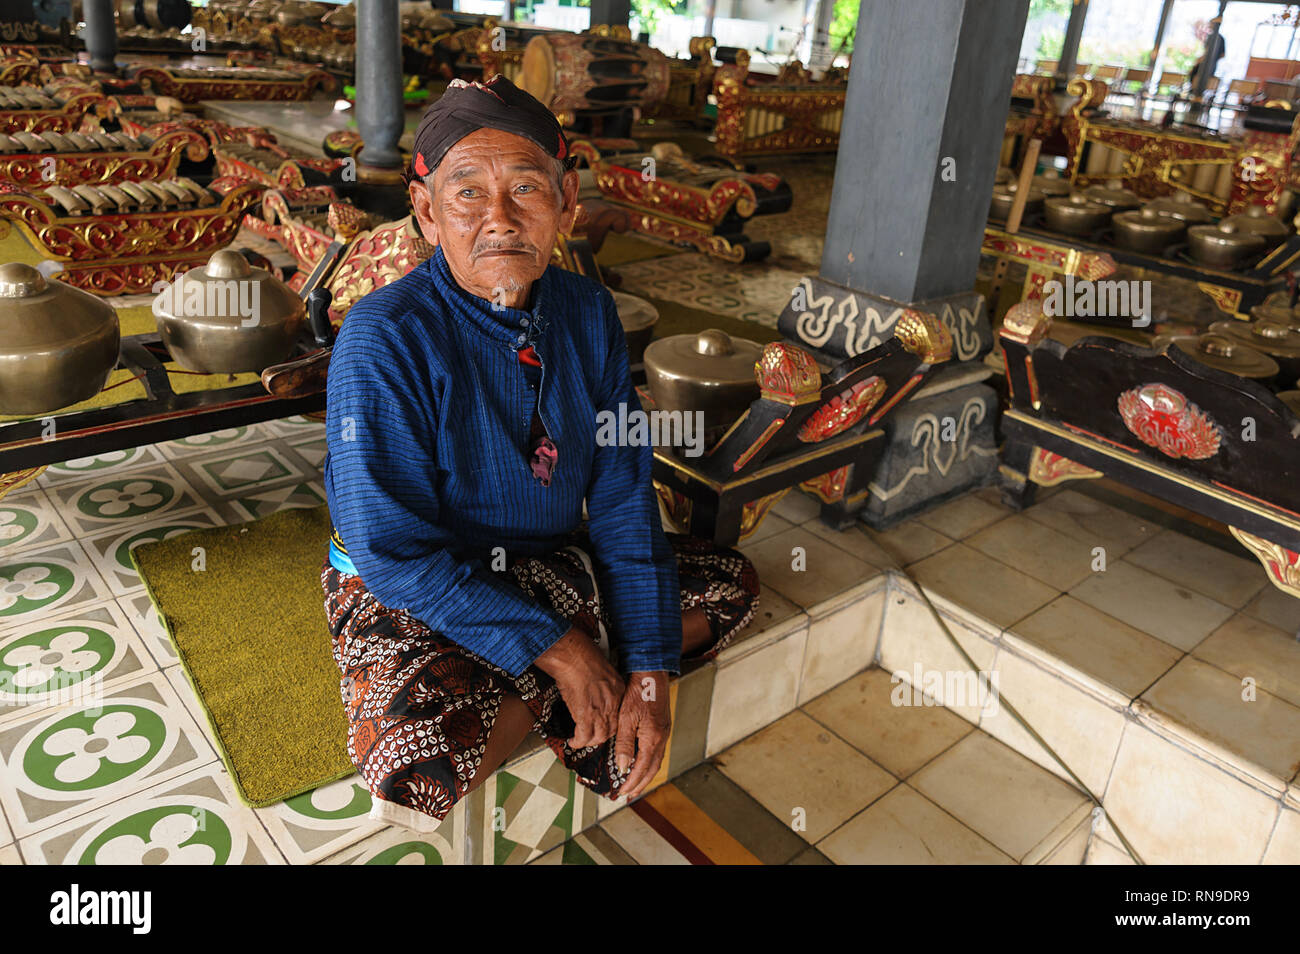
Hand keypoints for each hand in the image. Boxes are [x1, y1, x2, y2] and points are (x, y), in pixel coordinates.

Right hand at [534, 626, 624, 749]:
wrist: (572, 654)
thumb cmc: (582, 654)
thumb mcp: (600, 668)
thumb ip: (602, 682)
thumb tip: (594, 689)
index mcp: (618, 689)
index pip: (618, 714)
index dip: (609, 723)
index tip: (602, 726)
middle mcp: (612, 701)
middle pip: (611, 729)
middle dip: (600, 736)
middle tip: (591, 737)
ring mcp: (600, 709)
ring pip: (599, 736)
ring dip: (589, 741)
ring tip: (581, 740)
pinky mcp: (585, 714)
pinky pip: (583, 736)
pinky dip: (578, 741)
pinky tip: (573, 741)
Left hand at [613, 671, 670, 798]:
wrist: (651, 674)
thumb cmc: (639, 693)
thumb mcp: (627, 718)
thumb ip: (625, 744)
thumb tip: (623, 766)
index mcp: (653, 738)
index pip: (642, 768)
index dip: (632, 782)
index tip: (622, 793)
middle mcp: (661, 738)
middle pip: (652, 768)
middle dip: (640, 784)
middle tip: (629, 795)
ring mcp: (664, 732)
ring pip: (656, 761)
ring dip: (645, 774)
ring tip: (635, 784)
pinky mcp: (662, 727)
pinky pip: (657, 751)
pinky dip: (649, 762)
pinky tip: (642, 762)